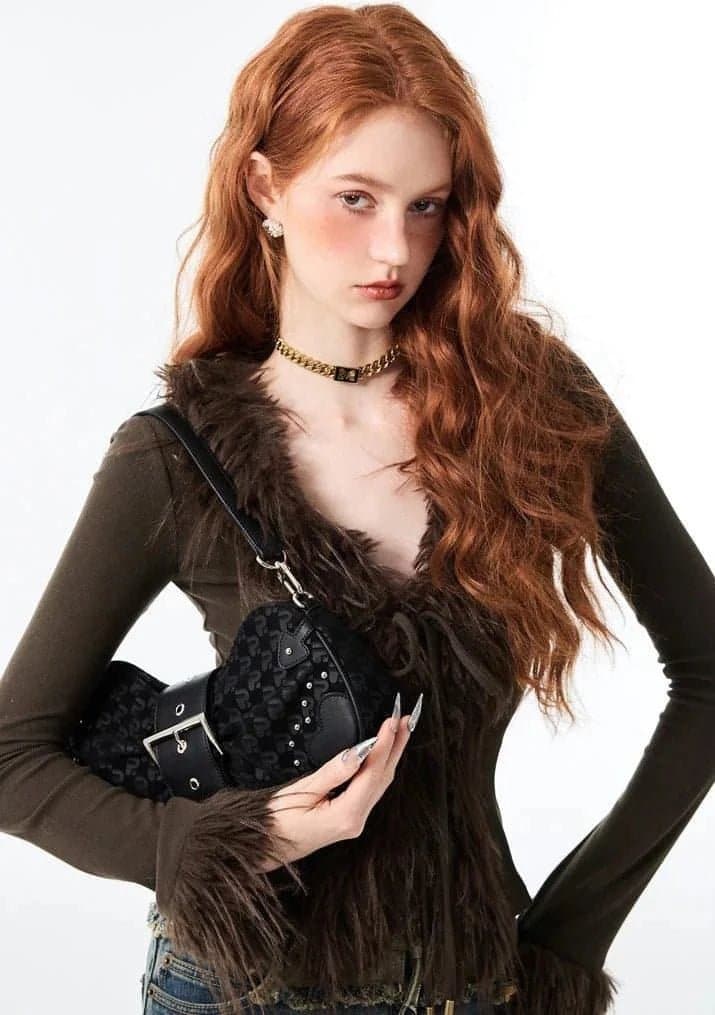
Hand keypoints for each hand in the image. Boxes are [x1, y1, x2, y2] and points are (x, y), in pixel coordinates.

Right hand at [258, 693, 421, 871]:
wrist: (264, 846)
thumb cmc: (277, 821)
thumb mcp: (302, 791)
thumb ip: (333, 772)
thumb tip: (358, 751)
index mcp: (346, 815)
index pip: (373, 772)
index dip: (384, 743)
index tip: (392, 720)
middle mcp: (356, 821)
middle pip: (384, 776)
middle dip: (397, 745)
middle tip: (407, 718)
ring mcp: (354, 821)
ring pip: (380, 782)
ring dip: (391, 754)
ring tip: (400, 730)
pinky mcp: (349, 818)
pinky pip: (371, 788)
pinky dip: (380, 766)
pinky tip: (383, 754)